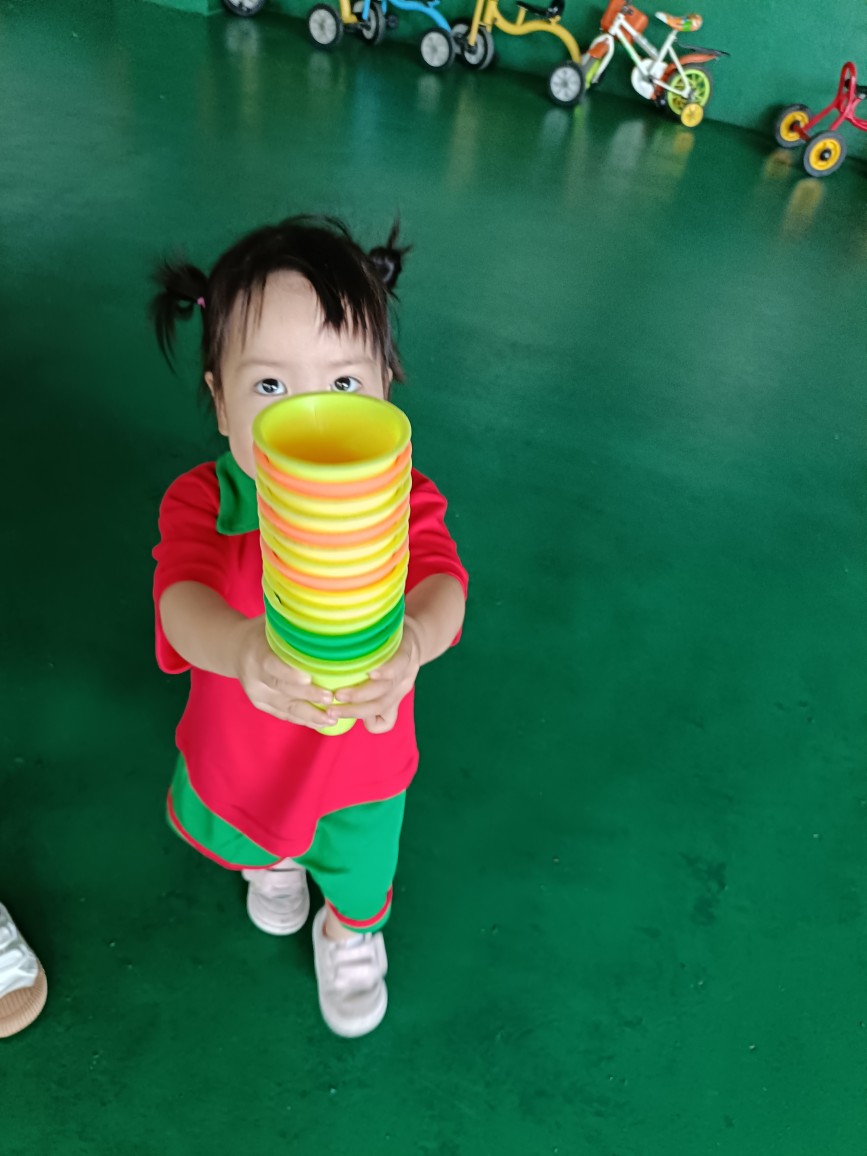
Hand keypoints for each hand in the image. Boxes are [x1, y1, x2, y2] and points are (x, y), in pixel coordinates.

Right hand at [233, 617, 336, 728]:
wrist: (233, 648)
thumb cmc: (261, 631)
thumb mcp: (270, 621)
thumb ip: (291, 622)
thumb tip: (324, 612)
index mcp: (256, 653)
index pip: (271, 666)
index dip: (288, 674)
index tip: (308, 679)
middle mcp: (254, 677)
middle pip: (281, 690)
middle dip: (307, 696)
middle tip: (330, 698)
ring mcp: (257, 693)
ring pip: (284, 708)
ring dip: (309, 715)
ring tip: (332, 719)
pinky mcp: (261, 704)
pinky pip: (284, 714)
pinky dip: (303, 719)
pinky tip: (322, 722)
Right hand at [331, 618, 423, 733]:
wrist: (415, 634)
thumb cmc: (387, 658)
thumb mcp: (379, 680)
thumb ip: (362, 694)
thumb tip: (329, 702)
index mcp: (392, 698)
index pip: (382, 721)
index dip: (361, 719)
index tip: (333, 717)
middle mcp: (400, 688)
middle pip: (380, 705)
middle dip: (353, 710)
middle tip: (330, 710)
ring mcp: (405, 670)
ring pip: (386, 688)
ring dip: (362, 694)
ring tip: (339, 694)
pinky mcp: (408, 651)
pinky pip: (399, 664)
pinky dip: (386, 670)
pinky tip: (371, 671)